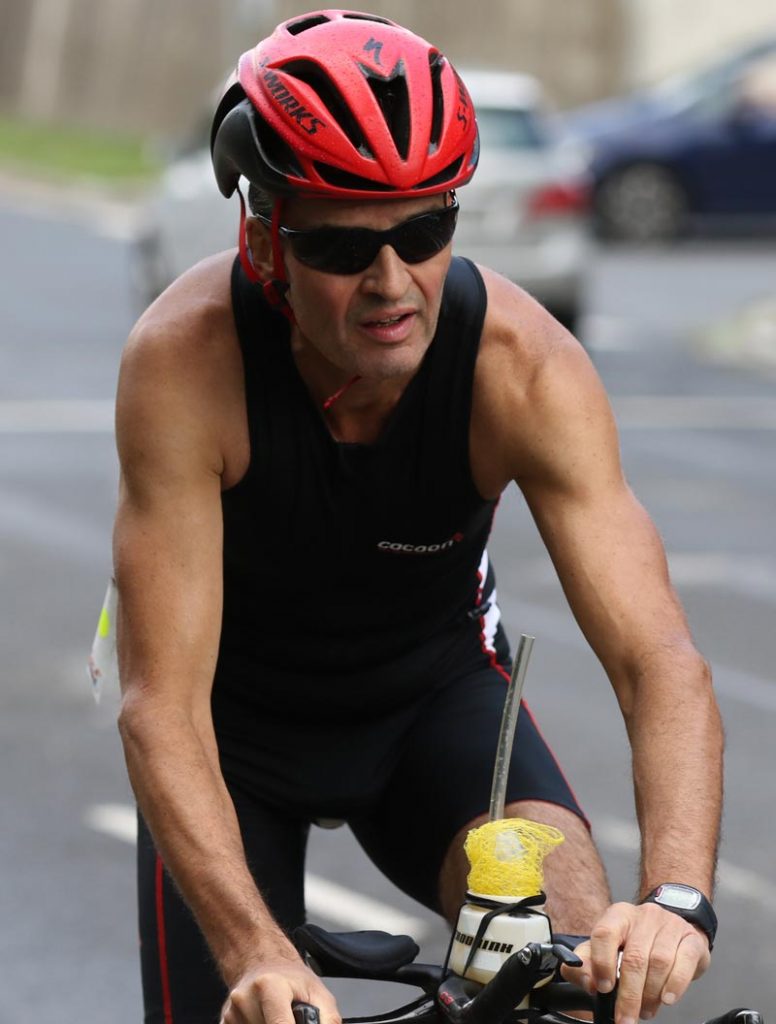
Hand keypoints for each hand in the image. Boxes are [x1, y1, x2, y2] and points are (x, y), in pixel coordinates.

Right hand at [220, 957, 340, 1023]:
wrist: (262, 961)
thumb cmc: (291, 979)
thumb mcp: (319, 994)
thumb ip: (326, 1021)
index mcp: (270, 986)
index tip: (298, 1022)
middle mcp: (245, 997)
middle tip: (291, 1016)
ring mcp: (232, 1012)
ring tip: (276, 1017)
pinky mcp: (224, 1021)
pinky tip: (263, 1019)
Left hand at [561, 901, 710, 1021]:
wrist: (671, 928)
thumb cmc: (635, 941)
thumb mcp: (607, 946)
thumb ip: (588, 963)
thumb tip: (587, 982)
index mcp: (618, 915)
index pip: (604, 933)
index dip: (602, 963)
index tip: (603, 988)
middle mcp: (644, 916)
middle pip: (634, 957)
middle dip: (628, 995)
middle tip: (625, 1018)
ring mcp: (670, 925)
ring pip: (659, 962)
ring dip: (651, 994)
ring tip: (645, 1010)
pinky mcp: (691, 939)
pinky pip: (684, 963)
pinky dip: (675, 985)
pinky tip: (667, 998)